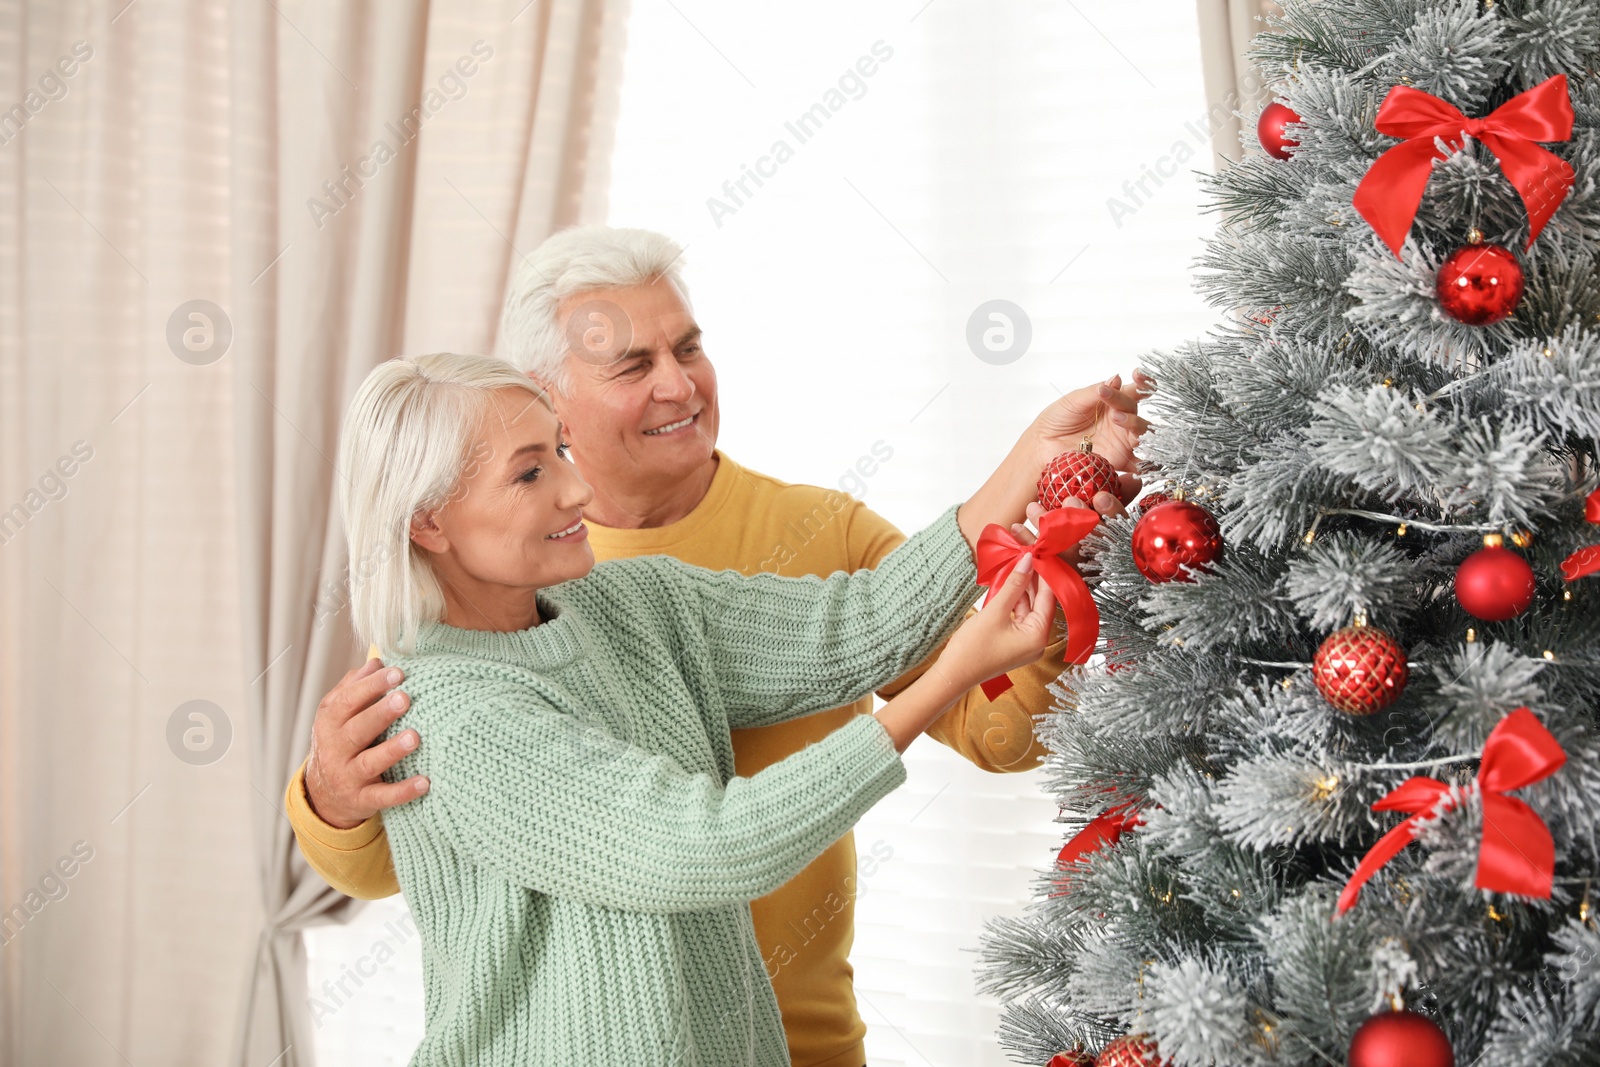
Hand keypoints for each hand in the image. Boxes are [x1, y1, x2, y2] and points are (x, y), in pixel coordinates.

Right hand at [303, 658, 428, 829]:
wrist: (323, 795)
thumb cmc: (340, 742)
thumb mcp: (338, 715)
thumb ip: (355, 688)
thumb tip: (376, 661)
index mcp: (330, 722)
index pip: (348, 701)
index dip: (370, 686)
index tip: (396, 673)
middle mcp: (335, 749)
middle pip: (357, 730)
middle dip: (380, 713)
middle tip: (405, 698)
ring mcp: (347, 776)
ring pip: (368, 763)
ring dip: (392, 750)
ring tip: (414, 737)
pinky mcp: (361, 800)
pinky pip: (383, 797)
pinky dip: (403, 791)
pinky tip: (425, 782)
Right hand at [943, 553, 1057, 685]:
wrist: (952, 674)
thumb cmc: (972, 649)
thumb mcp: (995, 611)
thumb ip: (1013, 584)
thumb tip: (1028, 561)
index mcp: (1039, 636)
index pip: (1049, 598)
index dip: (1044, 574)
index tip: (1040, 553)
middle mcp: (1037, 641)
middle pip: (1040, 603)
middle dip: (1033, 580)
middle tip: (1027, 555)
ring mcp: (1025, 643)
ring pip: (1029, 609)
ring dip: (1022, 589)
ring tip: (1016, 565)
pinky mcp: (1014, 643)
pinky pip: (1019, 617)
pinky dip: (1014, 601)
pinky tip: (1008, 584)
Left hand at [1028, 369, 1153, 472]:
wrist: (1043, 445)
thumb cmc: (1057, 420)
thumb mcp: (1074, 401)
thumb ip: (1096, 392)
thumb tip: (1116, 378)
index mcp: (1112, 402)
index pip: (1134, 390)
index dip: (1142, 382)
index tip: (1138, 375)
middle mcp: (1121, 421)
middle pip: (1136, 410)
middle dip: (1127, 405)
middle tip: (1111, 405)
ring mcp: (1122, 441)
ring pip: (1143, 433)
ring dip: (1135, 424)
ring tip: (1117, 419)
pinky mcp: (1120, 461)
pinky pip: (1140, 464)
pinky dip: (1147, 461)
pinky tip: (1139, 453)